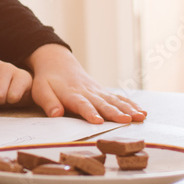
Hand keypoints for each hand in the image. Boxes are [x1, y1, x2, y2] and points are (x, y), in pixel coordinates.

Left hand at [27, 44, 146, 123]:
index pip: (81, 104)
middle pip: (102, 103)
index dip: (89, 112)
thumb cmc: (47, 79)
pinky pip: (118, 98)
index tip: (97, 121)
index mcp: (71, 93)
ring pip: (114, 100)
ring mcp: (97, 91)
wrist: (57, 62)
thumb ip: (48, 101)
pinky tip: (142, 112)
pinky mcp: (103, 92)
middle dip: (114, 112)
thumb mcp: (41, 89)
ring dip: (128, 109)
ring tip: (140, 117)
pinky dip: (130, 104)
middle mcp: (87, 92)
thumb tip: (55, 114)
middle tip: (126, 120)